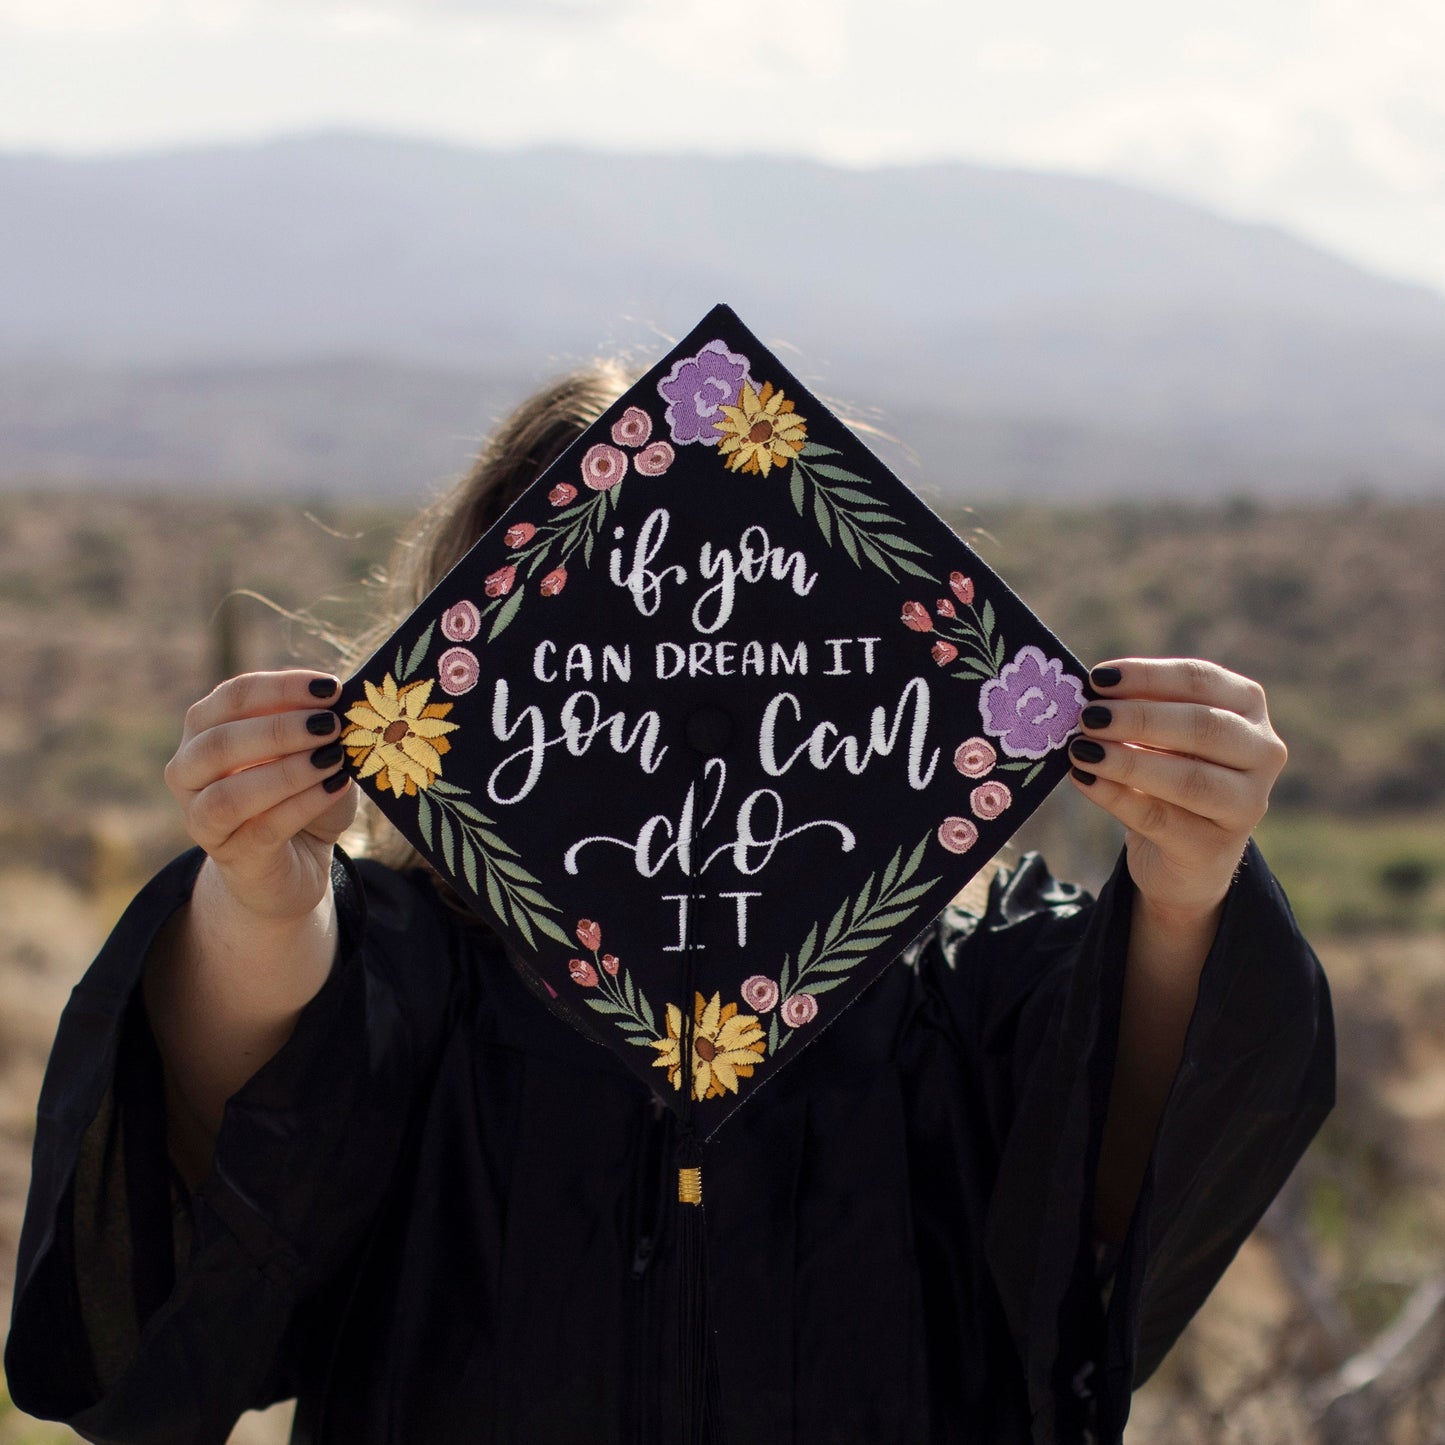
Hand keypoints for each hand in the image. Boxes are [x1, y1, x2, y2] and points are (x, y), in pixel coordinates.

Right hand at [163, 670, 356, 921]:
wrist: (296, 862)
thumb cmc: (303, 794)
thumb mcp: (312, 752)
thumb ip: (316, 725)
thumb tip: (342, 700)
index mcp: (205, 730)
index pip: (232, 697)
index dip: (281, 688)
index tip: (329, 687)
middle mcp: (189, 771)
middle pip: (219, 743)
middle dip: (279, 730)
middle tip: (330, 725)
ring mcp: (201, 819)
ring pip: (230, 794)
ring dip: (286, 772)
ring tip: (333, 758)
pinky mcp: (232, 857)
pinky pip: (264, 828)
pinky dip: (303, 804)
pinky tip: (337, 787)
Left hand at [1067, 659, 1286, 923]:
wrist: (1183, 851)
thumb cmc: (1168, 771)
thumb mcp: (1157, 734)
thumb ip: (1134, 710)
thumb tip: (1090, 693)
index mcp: (1247, 706)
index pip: (1201, 680)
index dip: (1148, 676)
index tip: (1098, 678)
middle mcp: (1262, 752)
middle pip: (1203, 726)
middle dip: (1139, 719)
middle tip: (1088, 717)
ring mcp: (1246, 804)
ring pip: (1189, 779)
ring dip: (1128, 762)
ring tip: (1082, 750)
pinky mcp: (1213, 847)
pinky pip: (1159, 818)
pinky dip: (1116, 797)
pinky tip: (1085, 780)